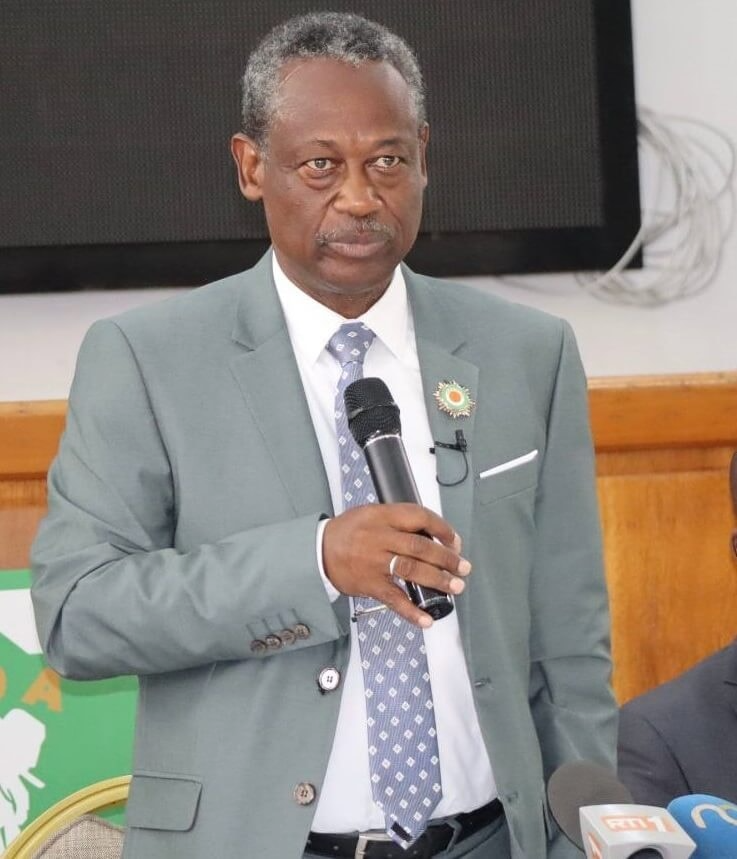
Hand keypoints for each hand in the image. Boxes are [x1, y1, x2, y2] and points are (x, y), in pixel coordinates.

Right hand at [322, 503, 470, 627]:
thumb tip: (432, 534)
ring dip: (438, 580)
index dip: (442, 529)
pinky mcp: (370, 585)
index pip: (419, 517)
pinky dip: (412, 611)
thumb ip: (398, 521)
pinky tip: (427, 618)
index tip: (455, 541)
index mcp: (382, 516)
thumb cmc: (347, 532)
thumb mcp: (371, 514)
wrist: (318, 552)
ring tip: (455, 586)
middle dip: (447, 558)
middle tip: (463, 567)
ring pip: (412, 570)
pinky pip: (394, 599)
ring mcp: (375, 562)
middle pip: (420, 546)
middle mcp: (379, 538)